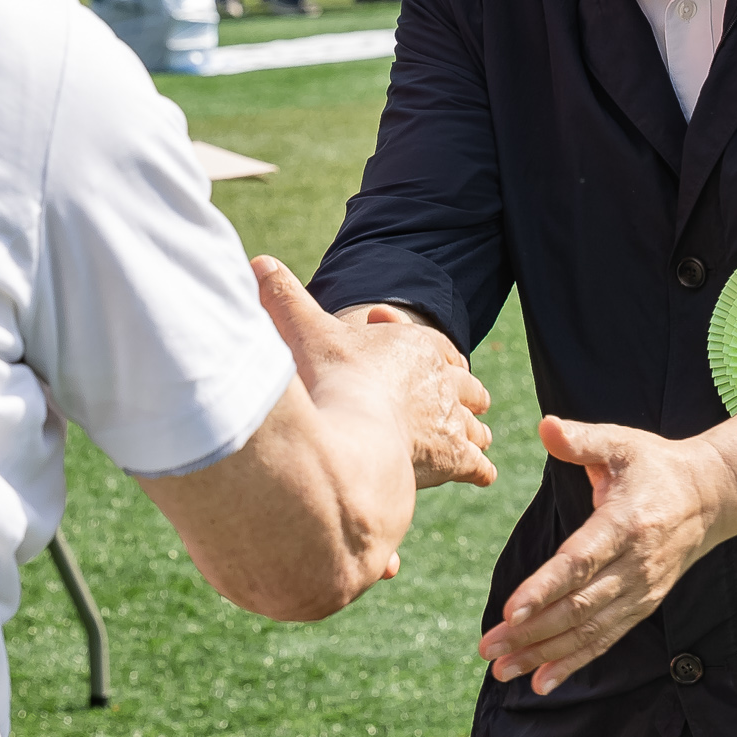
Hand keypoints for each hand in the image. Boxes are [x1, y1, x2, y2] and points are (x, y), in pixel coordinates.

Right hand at [258, 261, 494, 491]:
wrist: (353, 434)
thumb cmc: (331, 381)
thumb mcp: (306, 331)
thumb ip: (285, 299)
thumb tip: (257, 262)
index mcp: (416, 346)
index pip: (437, 347)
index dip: (432, 354)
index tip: (432, 364)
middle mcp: (442, 382)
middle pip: (463, 384)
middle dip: (459, 392)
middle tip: (453, 400)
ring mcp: (452, 421)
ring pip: (475, 424)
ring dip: (470, 430)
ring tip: (467, 437)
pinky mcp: (456, 459)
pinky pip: (479, 466)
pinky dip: (478, 469)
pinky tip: (477, 474)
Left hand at [476, 417, 735, 694]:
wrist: (711, 496)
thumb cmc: (654, 465)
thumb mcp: (621, 443)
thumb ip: (582, 440)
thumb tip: (546, 427)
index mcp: (626, 524)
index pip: (580, 562)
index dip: (545, 588)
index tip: (512, 611)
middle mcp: (636, 565)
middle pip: (579, 606)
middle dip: (532, 631)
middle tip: (489, 646)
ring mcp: (641, 591)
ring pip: (589, 631)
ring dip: (544, 654)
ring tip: (502, 669)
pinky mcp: (642, 607)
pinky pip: (605, 640)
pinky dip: (573, 663)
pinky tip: (540, 682)